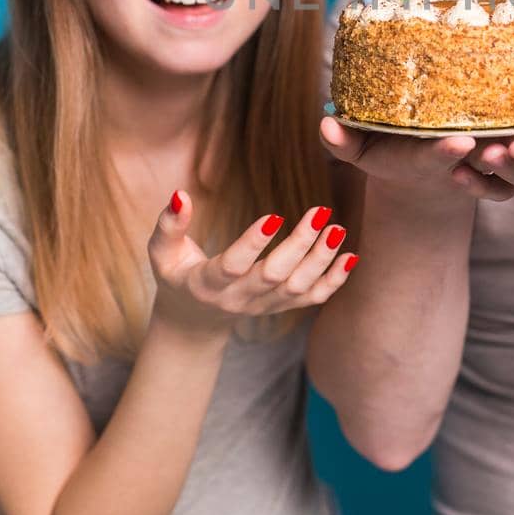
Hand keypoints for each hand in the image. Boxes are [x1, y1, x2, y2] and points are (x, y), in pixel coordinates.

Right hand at [148, 192, 355, 334]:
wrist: (195, 319)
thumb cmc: (177, 275)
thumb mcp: (162, 253)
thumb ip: (169, 226)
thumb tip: (180, 195)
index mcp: (208, 285)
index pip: (233, 266)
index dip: (252, 243)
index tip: (274, 215)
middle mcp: (240, 300)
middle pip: (274, 276)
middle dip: (300, 245)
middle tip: (322, 212)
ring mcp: (263, 306)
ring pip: (298, 289)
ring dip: (321, 261)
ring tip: (338, 228)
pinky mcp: (281, 308)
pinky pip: (311, 300)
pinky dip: (334, 282)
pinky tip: (350, 257)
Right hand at [319, 117, 513, 201]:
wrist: (432, 173)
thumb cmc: (393, 155)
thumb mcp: (365, 152)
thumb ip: (345, 143)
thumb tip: (323, 125)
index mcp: (434, 160)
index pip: (443, 157)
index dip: (450, 153)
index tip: (462, 143)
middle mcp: (470, 165)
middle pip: (493, 162)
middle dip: (507, 155)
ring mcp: (499, 164)